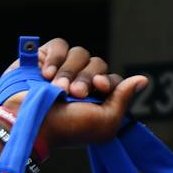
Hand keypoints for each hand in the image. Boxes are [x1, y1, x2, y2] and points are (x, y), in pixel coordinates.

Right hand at [2, 38, 148, 149]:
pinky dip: (55, 58)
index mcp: (98, 98)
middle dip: (86, 78)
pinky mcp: (44, 58)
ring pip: (80, 54)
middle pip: (97, 63)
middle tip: (74, 94)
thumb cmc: (67, 127)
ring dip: (69, 72)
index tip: (99, 88)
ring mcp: (63, 69)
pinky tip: (46, 74)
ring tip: (57, 88)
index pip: (112, 79)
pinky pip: (60, 45)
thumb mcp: (104, 121)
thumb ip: (123, 99)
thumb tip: (143, 79)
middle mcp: (81, 81)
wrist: (28, 122)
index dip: (107, 81)